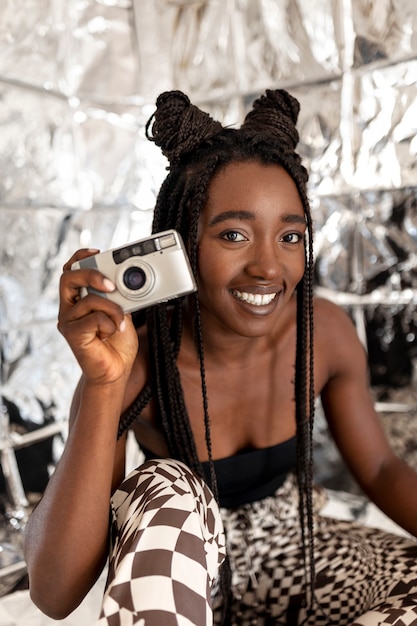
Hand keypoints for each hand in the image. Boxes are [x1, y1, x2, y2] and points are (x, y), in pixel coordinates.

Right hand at [58, 249, 138, 384]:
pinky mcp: (71, 334)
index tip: (97, 251)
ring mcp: (68, 321)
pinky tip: (110, 334)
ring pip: (89, 299)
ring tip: (120, 321)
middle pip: (69, 277)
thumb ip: (119, 296)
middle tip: (111, 284)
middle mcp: (69, 307)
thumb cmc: (118, 341)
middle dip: (91, 275)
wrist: (116, 371)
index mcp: (79, 298)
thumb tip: (128, 280)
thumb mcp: (122, 311)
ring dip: (112, 309)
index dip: (81, 257)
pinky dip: (109, 324)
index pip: (72, 270)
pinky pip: (92, 318)